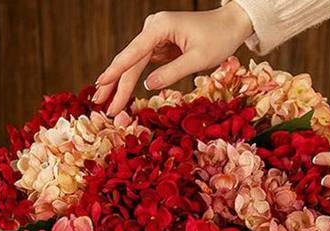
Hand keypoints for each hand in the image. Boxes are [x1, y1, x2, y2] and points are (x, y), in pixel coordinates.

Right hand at [93, 3, 252, 114]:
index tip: (100, 86)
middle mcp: (152, 29)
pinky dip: (133, 80)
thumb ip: (172, 73)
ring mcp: (154, 37)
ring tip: (108, 105)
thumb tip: (147, 86)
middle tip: (100, 105)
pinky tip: (121, 94)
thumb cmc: (218, 39)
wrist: (230, 25)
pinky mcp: (159, 46)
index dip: (116, 72)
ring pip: (133, 64)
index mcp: (160, 27)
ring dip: (121, 85)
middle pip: (129, 60)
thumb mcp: (198, 60)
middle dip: (115, 84)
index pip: (133, 53)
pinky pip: (142, 65)